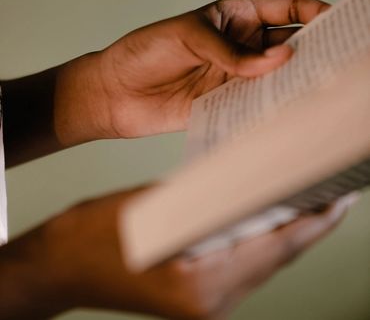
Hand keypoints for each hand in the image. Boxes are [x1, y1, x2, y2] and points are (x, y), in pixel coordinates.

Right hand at [0, 187, 351, 319]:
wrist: (59, 267)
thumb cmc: (92, 237)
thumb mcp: (150, 206)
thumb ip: (203, 196)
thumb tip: (249, 178)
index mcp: (200, 284)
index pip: (276, 246)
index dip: (314, 219)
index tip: (342, 195)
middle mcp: (211, 303)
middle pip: (276, 258)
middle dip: (308, 222)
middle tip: (333, 188)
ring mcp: (206, 306)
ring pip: (264, 263)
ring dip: (288, 231)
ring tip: (309, 197)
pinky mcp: (199, 297)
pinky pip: (245, 266)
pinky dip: (264, 242)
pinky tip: (270, 218)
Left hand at [55, 0, 327, 143]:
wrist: (112, 93)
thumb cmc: (144, 51)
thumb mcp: (187, 36)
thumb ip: (231, 51)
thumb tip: (279, 59)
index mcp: (235, 16)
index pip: (286, 9)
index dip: (315, 12)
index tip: (339, 21)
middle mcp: (242, 46)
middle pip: (290, 43)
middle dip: (315, 48)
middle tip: (338, 59)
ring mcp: (236, 76)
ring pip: (278, 76)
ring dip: (298, 80)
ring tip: (321, 87)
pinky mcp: (226, 104)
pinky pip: (258, 105)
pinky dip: (274, 108)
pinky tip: (289, 112)